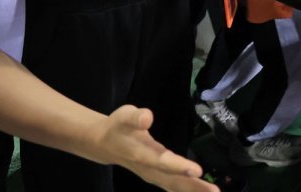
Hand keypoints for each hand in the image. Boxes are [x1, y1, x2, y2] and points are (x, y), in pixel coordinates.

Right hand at [87, 106, 216, 190]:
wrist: (103, 144)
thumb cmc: (117, 127)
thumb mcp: (123, 116)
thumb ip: (135, 117)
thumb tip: (147, 117)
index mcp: (142, 153)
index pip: (162, 161)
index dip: (178, 166)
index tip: (197, 171)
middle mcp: (148, 168)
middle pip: (172, 179)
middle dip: (193, 186)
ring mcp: (152, 175)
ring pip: (173, 186)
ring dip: (193, 191)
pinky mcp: (156, 176)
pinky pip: (173, 186)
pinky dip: (186, 191)